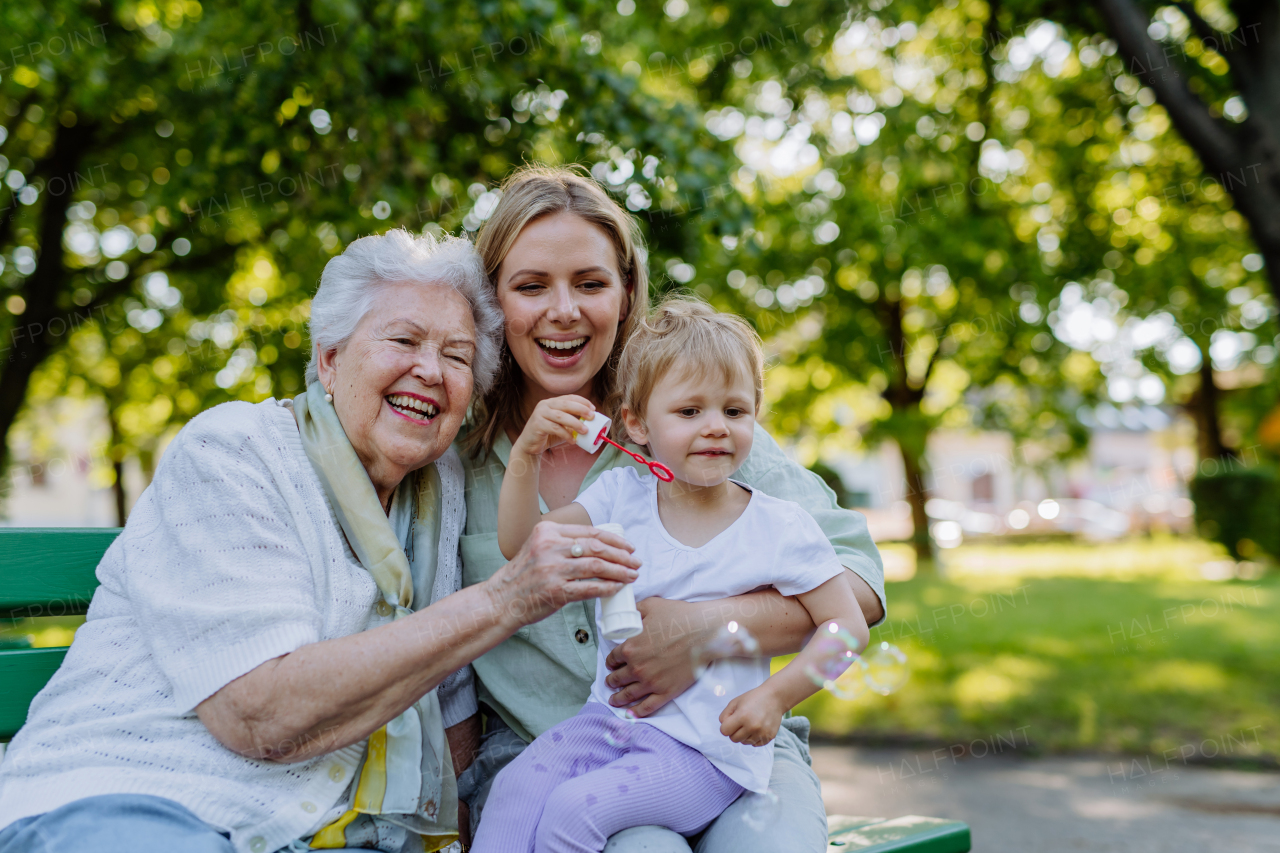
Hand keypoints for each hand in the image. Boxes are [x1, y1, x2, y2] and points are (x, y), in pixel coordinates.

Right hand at [486, 521, 638, 629]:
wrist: (500, 600)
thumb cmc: (522, 576)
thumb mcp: (537, 548)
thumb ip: (561, 543)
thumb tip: (598, 547)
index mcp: (547, 531)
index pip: (589, 532)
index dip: (614, 539)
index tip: (628, 547)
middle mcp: (549, 547)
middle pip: (596, 547)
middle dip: (622, 555)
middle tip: (636, 562)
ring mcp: (552, 569)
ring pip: (596, 566)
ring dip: (619, 571)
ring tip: (632, 575)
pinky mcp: (555, 591)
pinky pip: (589, 588)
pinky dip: (607, 588)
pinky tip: (617, 588)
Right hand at [512, 395, 595, 458]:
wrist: (529, 445)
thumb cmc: (548, 435)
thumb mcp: (563, 426)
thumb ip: (573, 423)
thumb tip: (591, 423)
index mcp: (552, 402)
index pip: (569, 397)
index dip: (582, 401)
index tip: (593, 409)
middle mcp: (545, 405)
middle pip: (566, 404)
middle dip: (581, 409)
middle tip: (592, 417)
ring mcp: (540, 413)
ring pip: (561, 416)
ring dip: (575, 423)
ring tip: (585, 431)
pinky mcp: (537, 424)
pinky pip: (555, 428)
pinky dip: (566, 434)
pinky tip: (573, 441)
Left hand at [604, 597, 702, 716]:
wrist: (705, 633)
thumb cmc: (680, 617)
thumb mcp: (651, 605)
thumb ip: (635, 610)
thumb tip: (627, 612)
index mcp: (630, 647)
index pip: (612, 658)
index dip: (610, 662)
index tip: (611, 664)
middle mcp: (637, 667)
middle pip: (617, 678)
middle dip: (612, 681)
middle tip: (610, 682)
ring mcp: (651, 682)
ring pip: (628, 695)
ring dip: (618, 698)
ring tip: (614, 700)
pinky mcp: (666, 692)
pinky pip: (647, 707)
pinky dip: (636, 712)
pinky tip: (630, 713)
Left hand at [719, 686, 784, 746]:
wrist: (775, 698)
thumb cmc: (753, 698)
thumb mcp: (735, 702)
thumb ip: (725, 715)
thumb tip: (723, 727)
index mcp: (742, 716)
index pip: (724, 731)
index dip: (726, 726)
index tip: (732, 721)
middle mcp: (752, 726)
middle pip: (733, 739)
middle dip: (734, 732)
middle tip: (741, 722)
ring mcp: (762, 733)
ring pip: (744, 743)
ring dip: (744, 735)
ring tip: (750, 724)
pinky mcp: (769, 737)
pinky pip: (755, 744)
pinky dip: (754, 738)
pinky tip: (757, 728)